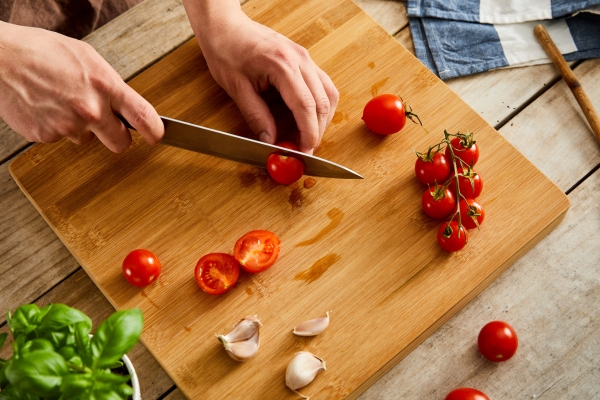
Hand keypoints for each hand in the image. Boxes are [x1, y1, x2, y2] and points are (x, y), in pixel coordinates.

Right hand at [0, 22, 163, 151]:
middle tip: (107, 126)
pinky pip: (60, 138)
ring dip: (80, 127)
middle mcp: (90, 110)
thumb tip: (125, 105)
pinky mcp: (46, 136)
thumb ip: (110, 86)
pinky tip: (46, 106)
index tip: (157, 136)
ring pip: (87, 140)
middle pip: (120, 144)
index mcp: (106, 86)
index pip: (144, 118)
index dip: (155, 132)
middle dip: (117, 138)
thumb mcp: (88, 59)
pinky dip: (55, 127)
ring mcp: (68, 126)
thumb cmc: (42, 52)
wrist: (0, 59)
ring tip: (61, 101)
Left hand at [185, 5, 338, 153]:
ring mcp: (305, 57)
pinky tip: (309, 118)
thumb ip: (256, 116)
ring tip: (308, 137)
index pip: (305, 106)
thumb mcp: (237, 89)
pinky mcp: (304, 59)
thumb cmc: (227, 51)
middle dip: (317, 131)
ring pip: (329, 94)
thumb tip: (270, 141)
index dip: (308, 133)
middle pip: (322, 102)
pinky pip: (323, 85)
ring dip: (322, 119)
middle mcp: (300, 59)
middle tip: (305, 151)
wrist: (226, 26)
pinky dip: (320, 105)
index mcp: (282, 65)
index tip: (305, 152)